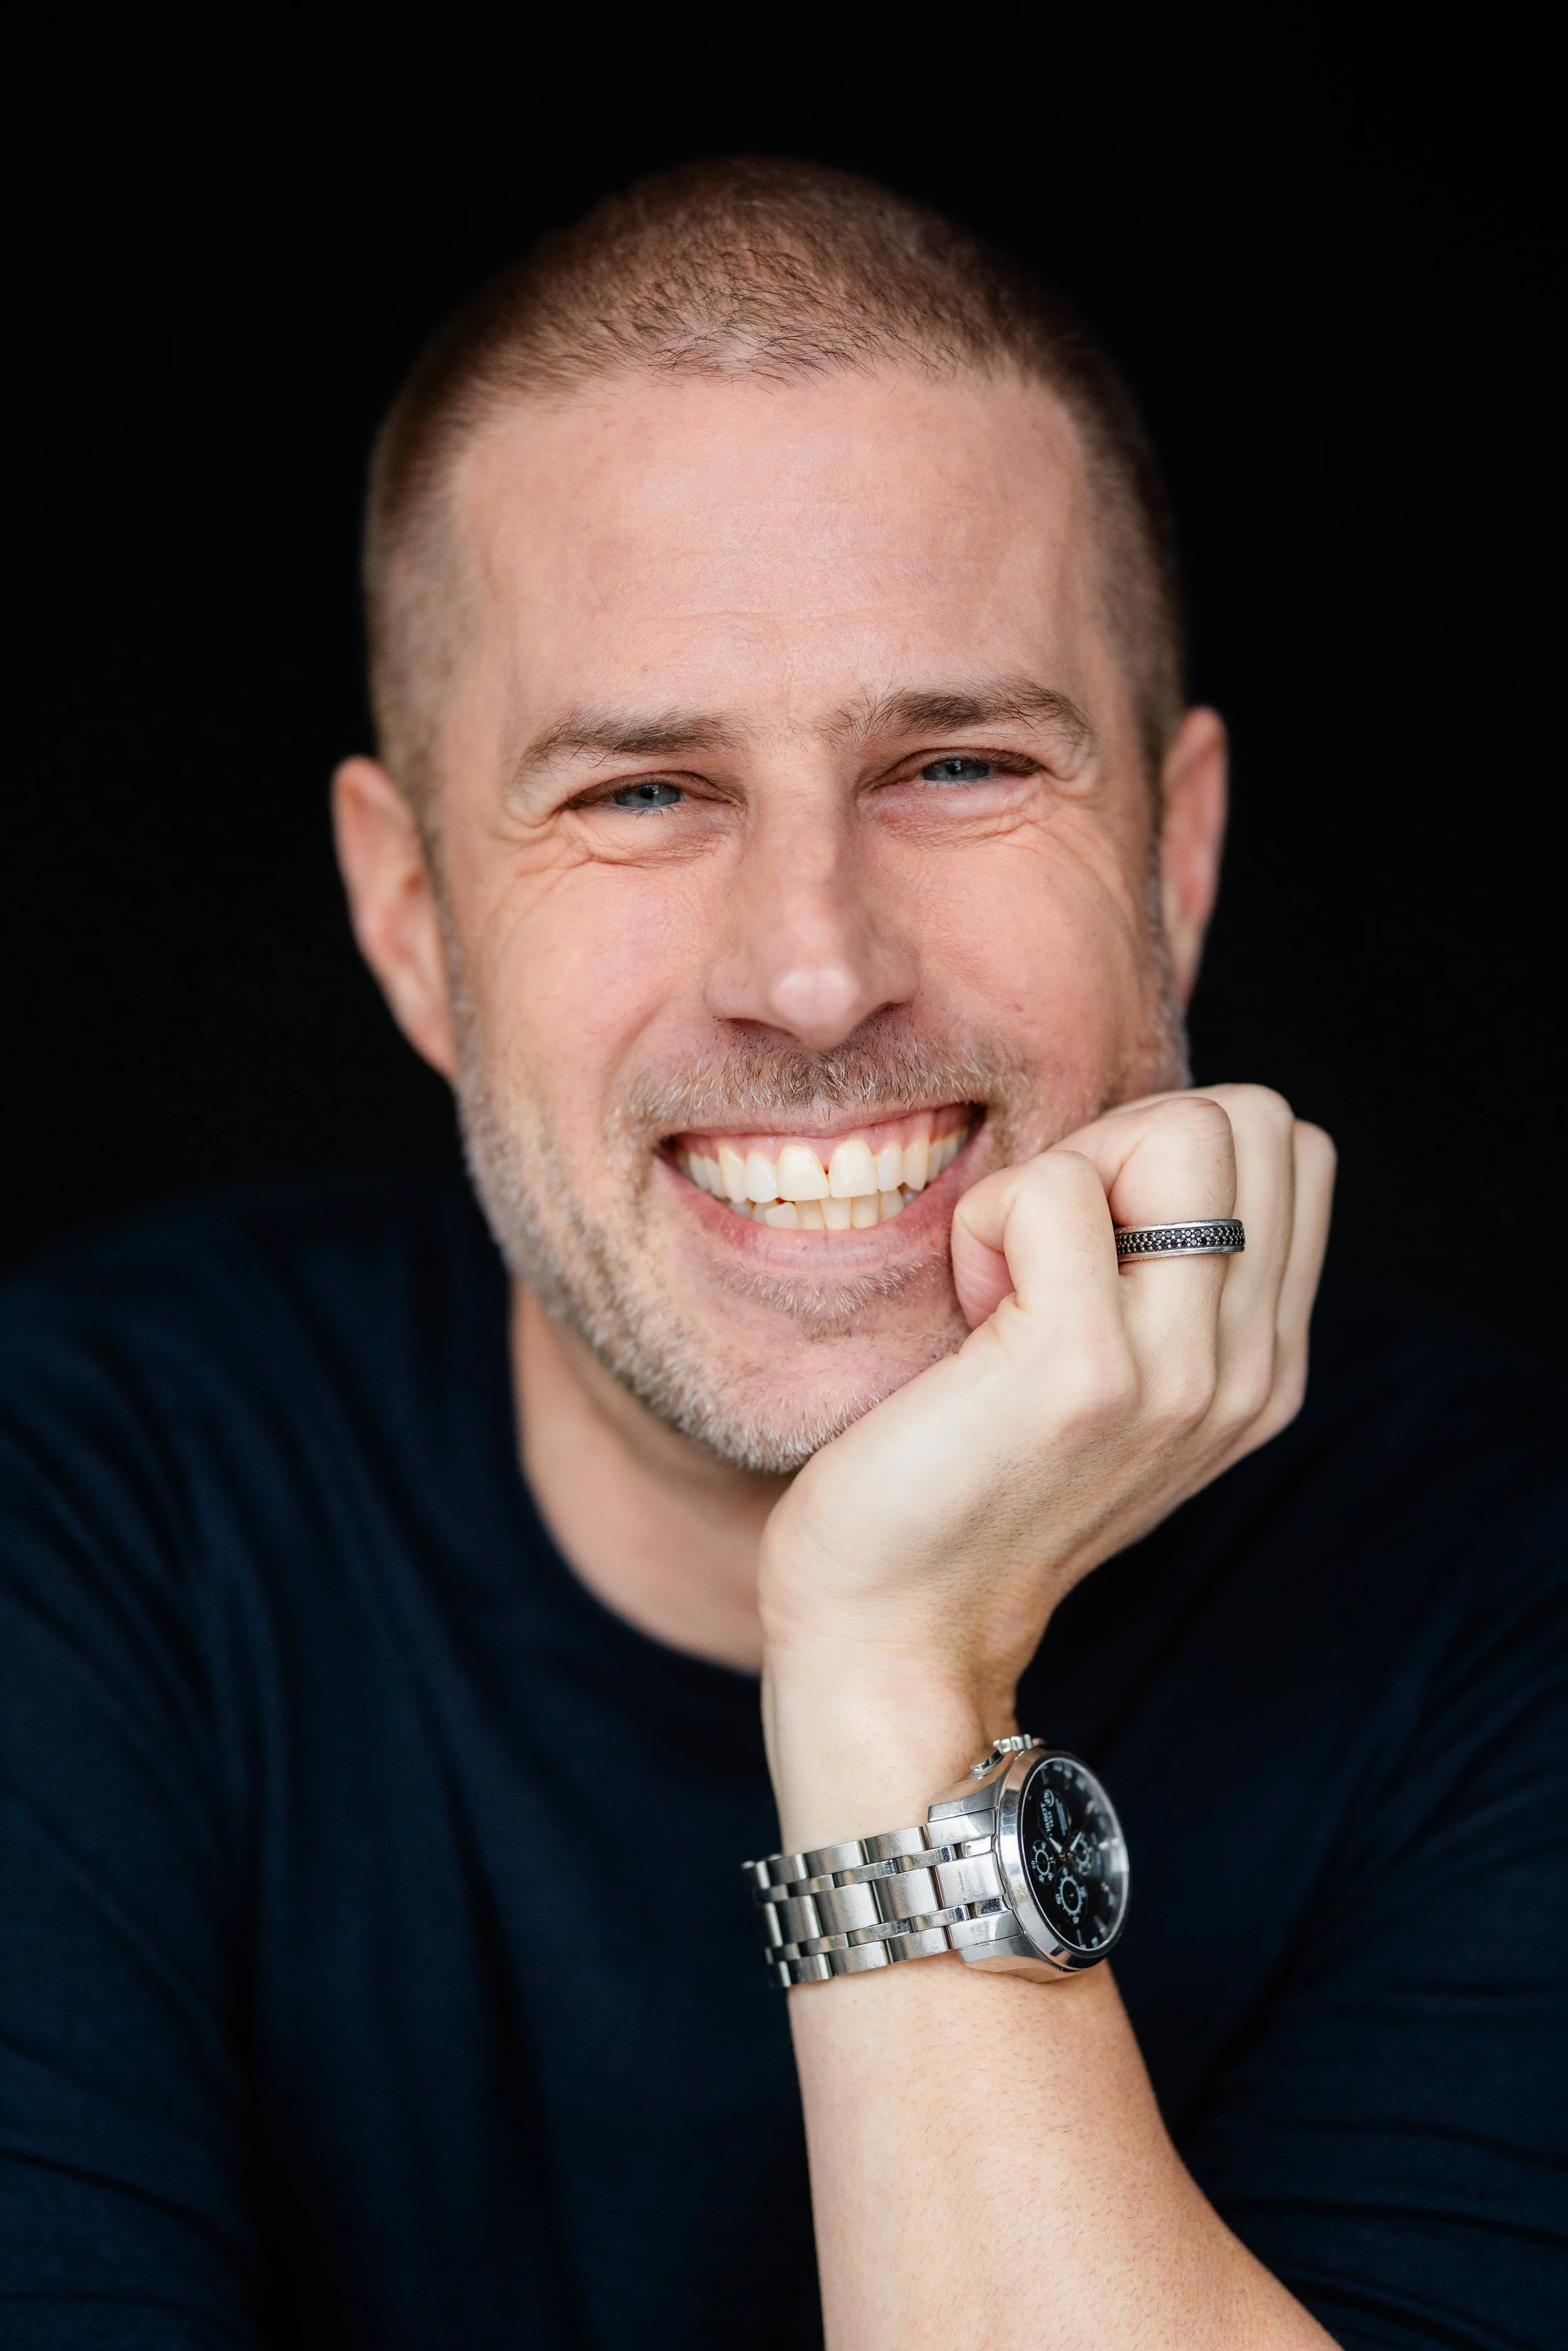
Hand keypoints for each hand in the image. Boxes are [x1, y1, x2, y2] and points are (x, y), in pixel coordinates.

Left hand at [758, 1086, 1334, 1845]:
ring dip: (1064, 1176)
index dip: (1170, 1149)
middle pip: (1253, 1118)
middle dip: (1129, 1141)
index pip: (1290, 1147)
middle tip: (1045, 1249)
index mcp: (1264, 1365)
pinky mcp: (1084, 1372)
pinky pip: (1052, 1187)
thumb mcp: (1109, 1375)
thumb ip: (1163, 1275)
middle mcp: (1247, 1371)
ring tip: (1011, 1281)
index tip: (1088, 1240)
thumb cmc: (965, 1476)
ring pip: (1179, 1130)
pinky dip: (985, 1221)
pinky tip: (965, 1314)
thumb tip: (1140, 1138)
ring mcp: (1179, 1374)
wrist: (897, 1626)